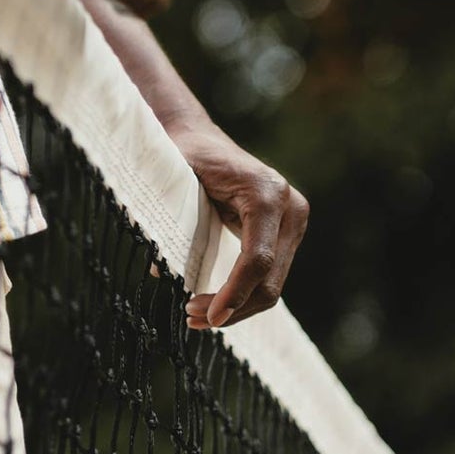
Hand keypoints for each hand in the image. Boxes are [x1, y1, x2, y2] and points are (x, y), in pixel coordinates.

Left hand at [169, 119, 309, 329]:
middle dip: (233, 307)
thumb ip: (172, 220)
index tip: (206, 315)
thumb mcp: (176, 181)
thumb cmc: (183, 155)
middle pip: (269, 280)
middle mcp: (290, 207)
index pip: (256, 259)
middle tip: (192, 319)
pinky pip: (269, 275)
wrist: (197, 136)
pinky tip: (216, 304)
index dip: (234, 293)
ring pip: (272, 285)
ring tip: (198, 317)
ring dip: (238, 308)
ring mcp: (294, 220)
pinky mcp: (288, 232)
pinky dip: (244, 294)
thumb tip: (160, 271)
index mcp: (266, 192)